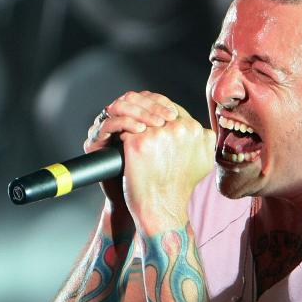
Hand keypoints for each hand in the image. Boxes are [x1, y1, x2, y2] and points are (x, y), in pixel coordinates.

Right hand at [84, 91, 180, 206]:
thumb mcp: (179, 157)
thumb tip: (206, 130)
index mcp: (138, 119)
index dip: (160, 102)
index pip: (147, 98)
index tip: (174, 114)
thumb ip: (187, 141)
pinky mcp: (95, 141)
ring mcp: (107, 129)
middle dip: (152, 106)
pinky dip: (124, 124)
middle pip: (134, 98)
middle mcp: (121, 120)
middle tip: (168, 117)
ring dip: (140, 112)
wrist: (140, 203)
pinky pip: (108, 124)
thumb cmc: (162, 180)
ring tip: (156, 124)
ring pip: (121, 106)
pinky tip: (139, 130)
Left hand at [120, 102, 215, 232]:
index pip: (174, 111)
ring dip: (134, 124)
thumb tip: (201, 129)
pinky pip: (125, 130)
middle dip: (147, 119)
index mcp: (194, 130)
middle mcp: (177, 129)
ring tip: (129, 133)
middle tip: (139, 128)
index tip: (154, 126)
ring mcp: (156, 135)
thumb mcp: (204, 161)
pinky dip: (123, 135)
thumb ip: (204, 140)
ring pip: (140, 119)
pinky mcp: (136, 143)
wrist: (162, 208)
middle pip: (156, 112)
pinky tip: (121, 143)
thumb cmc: (180, 188)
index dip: (162, 117)